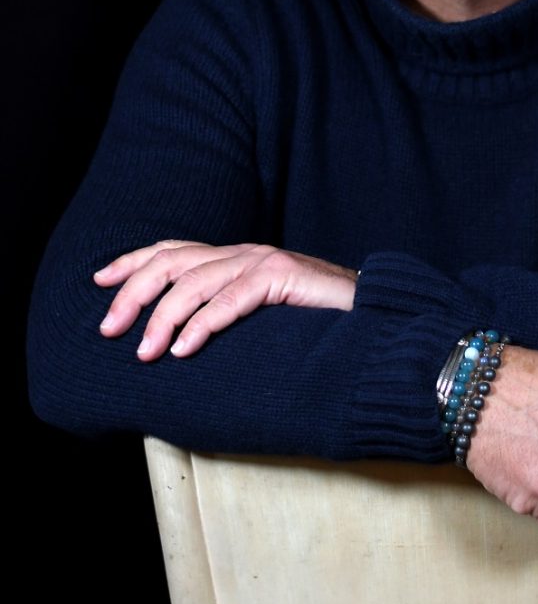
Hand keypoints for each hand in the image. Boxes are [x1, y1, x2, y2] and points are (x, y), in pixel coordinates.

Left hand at [95, 240, 356, 359]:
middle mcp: (243, 252)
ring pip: (194, 282)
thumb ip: (226, 315)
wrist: (374, 312)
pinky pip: (231, 299)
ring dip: (162, 319)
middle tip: (110, 329)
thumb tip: (177, 342)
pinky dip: (202, 324)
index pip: (172, 250)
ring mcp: (262, 260)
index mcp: (235, 257)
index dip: (132, 263)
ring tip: (144, 353)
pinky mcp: (282, 275)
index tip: (99, 282)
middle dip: (133, 294)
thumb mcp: (260, 316)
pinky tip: (183, 348)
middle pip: (172, 262)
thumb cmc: (317, 322)